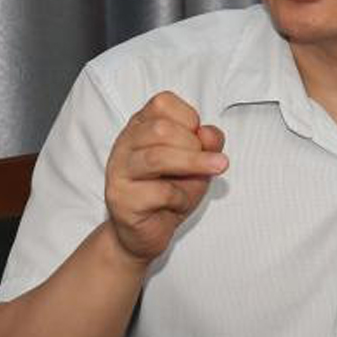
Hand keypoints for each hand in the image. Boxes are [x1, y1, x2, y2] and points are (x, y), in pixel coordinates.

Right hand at [104, 91, 226, 262]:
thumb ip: (208, 143)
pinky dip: (179, 197)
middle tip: (207, 162)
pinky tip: (177, 204)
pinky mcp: (120, 199)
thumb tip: (209, 133)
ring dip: (193, 163)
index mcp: (140, 126)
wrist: (147, 233)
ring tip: (217, 168)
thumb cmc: (171, 192)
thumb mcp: (198, 162)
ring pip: (156, 157)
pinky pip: (158, 193)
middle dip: (192, 144)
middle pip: (160, 128)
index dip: (189, 118)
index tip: (198, 139)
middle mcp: (125, 144)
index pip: (162, 103)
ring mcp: (119, 171)